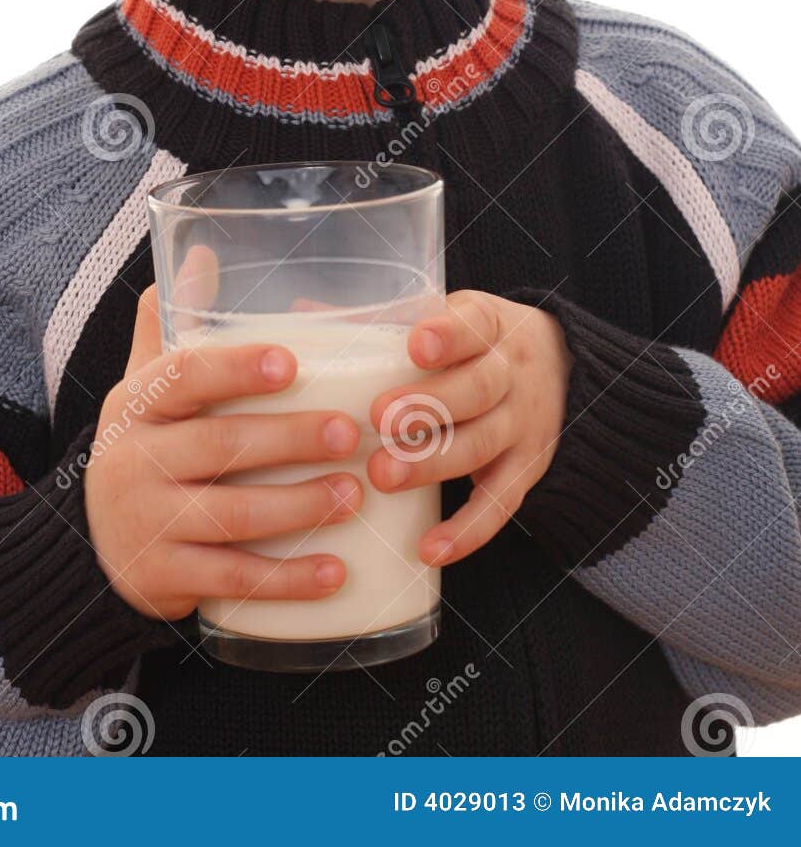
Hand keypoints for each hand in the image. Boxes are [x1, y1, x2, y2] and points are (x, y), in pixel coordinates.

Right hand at [82, 266, 365, 623]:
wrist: (90, 549)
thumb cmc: (143, 449)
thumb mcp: (143, 387)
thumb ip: (172, 326)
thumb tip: (203, 250)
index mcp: (137, 404)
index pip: (183, 376)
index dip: (237, 367)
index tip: (293, 362)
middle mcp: (135, 461)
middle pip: (218, 446)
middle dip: (290, 440)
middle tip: (351, 432)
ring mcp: (147, 523)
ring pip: (230, 516)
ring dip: (299, 508)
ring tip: (354, 495)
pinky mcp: (164, 578)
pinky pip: (233, 579)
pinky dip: (288, 579)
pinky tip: (336, 573)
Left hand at [368, 288, 573, 566]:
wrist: (560, 366)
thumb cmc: (475, 341)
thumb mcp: (447, 316)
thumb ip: (381, 320)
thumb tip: (301, 314)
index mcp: (489, 325)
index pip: (474, 324)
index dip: (447, 336)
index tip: (414, 346)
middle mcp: (512, 373)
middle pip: (477, 388)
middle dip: (428, 405)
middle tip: (380, 418)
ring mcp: (523, 424)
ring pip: (483, 444)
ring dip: (433, 463)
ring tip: (384, 476)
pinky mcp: (527, 470)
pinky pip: (500, 505)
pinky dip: (466, 531)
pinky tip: (429, 549)